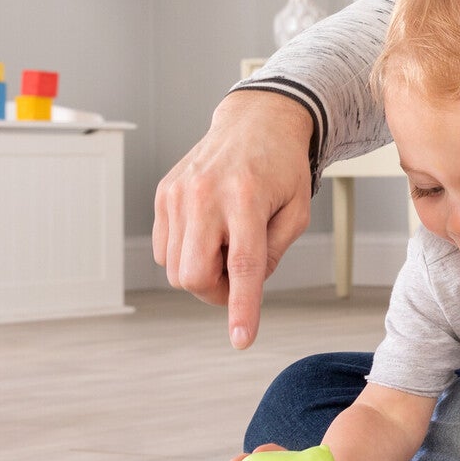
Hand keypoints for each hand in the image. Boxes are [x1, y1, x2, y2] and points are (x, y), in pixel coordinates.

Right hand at [154, 91, 313, 349]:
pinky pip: (163, 250)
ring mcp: (177, 194)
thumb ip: (274, 253)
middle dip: (216, 292)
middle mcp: (206, 195)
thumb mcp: (297, 210)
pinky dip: (186, 255)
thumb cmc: (282, 167)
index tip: (241, 339)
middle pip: (194, 276)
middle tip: (238, 276)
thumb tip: (246, 287)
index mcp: (247, 198)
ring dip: (203, 273)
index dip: (242, 308)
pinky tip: (209, 233)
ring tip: (227, 243)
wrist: (255, 121)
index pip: (243, 266)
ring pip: (174, 268)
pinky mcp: (163, 194)